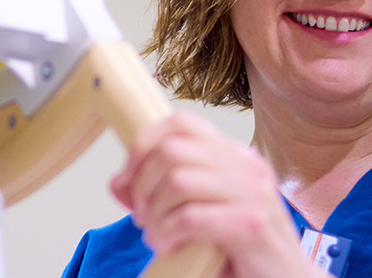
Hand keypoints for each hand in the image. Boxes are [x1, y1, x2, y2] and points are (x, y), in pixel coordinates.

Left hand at [110, 112, 331, 277]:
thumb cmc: (242, 248)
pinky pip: (190, 217)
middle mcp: (247, 167)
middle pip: (172, 151)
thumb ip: (163, 193)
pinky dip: (167, 232)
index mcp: (236, 156)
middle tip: (142, 215)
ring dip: (154, 212)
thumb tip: (118, 182)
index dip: (144, 145)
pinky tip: (168, 246)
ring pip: (178, 181)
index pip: (181, 123)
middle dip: (143, 184)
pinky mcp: (251, 225)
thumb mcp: (201, 212)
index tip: (130, 178)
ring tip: (155, 233)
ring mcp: (253, 193)